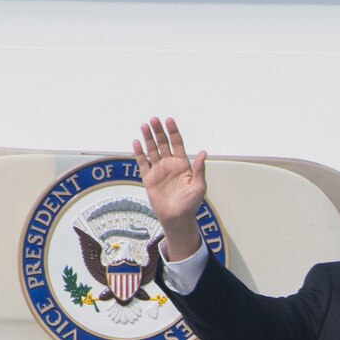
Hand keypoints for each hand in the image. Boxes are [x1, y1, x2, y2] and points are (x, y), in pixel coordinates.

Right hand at [132, 117, 208, 259]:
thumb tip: (203, 152)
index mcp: (183, 165)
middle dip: (159, 131)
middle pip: (163, 143)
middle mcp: (170, 165)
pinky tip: (136, 142)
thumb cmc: (190, 204)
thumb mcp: (199, 186)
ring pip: (152, 150)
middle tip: (154, 120)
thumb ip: (199, 169)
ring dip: (148, 138)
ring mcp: (158, 170)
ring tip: (144, 126)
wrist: (177, 219)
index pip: (177, 144)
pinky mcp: (149, 178)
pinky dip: (139, 152)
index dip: (173, 132)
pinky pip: (143, 162)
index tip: (169, 121)